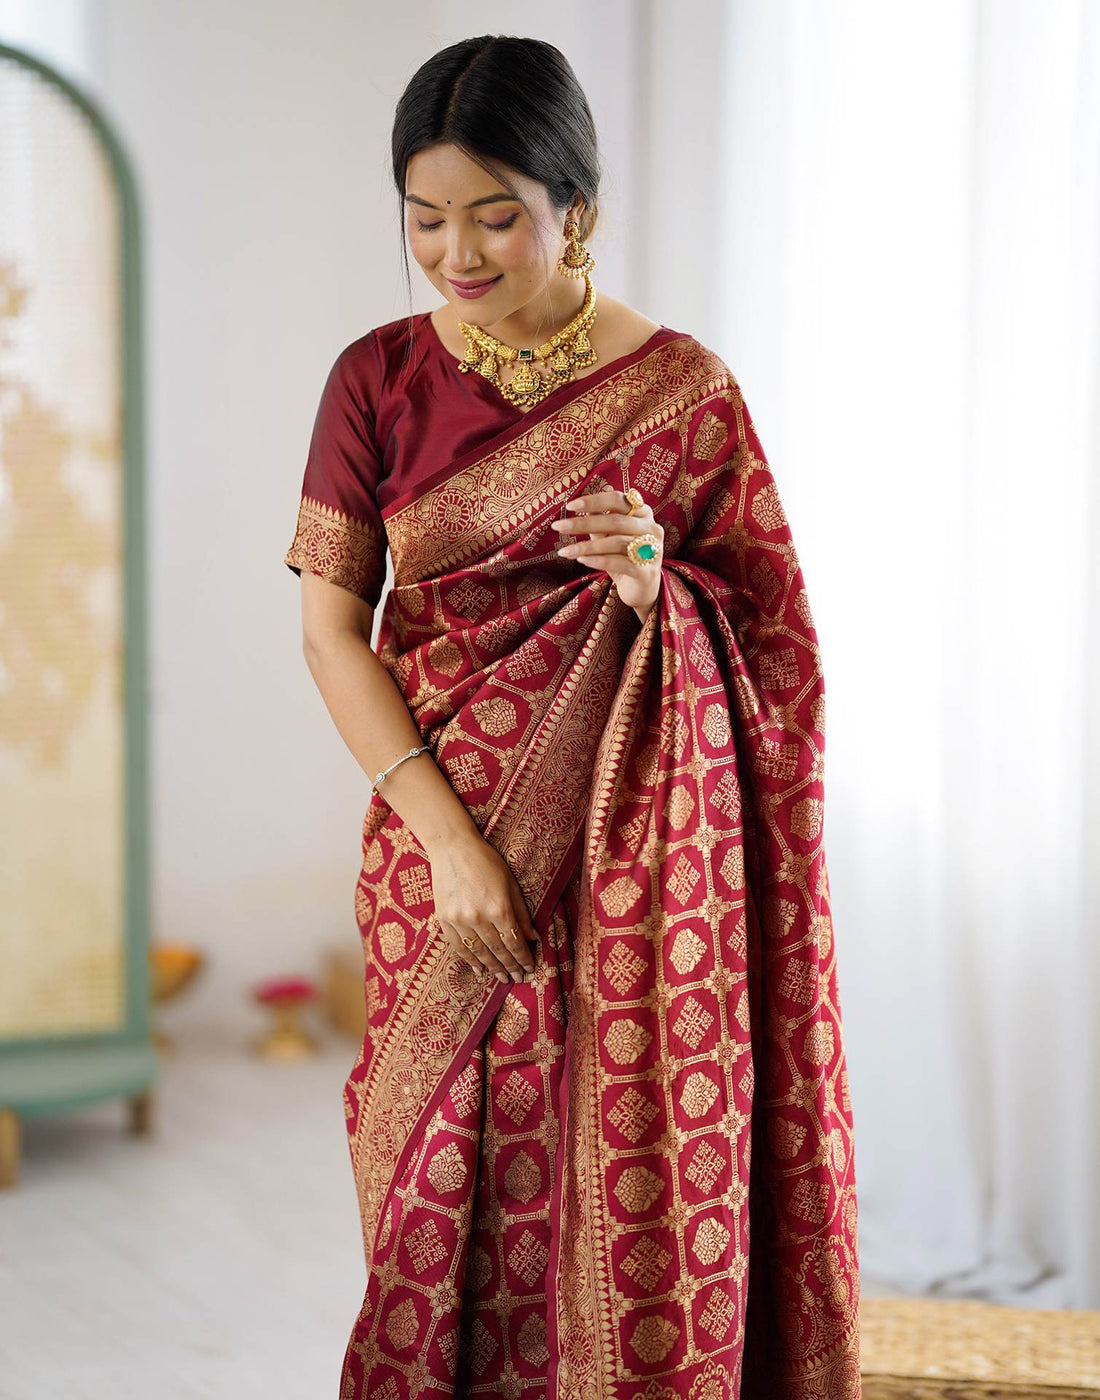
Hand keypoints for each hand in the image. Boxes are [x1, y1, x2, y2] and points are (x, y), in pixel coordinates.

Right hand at [426, 829, 538, 984]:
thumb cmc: (486, 861)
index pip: (514, 942)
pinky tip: (479, 969)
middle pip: (498, 950)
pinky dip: (469, 960)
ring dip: (492, 968)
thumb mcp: (510, 883)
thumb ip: (521, 912)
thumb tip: (533, 938)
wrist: (451, 848)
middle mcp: (479, 917)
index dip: (523, 958)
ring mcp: (459, 920)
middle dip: (510, 966)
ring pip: (479, 952)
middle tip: (518, 979)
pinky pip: (458, 946)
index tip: (530, 968)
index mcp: (499, 907)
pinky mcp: (444, 920)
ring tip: (502, 978)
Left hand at [550, 488, 662, 617]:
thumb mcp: (609, 537)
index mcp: (643, 513)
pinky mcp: (646, 571)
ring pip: (616, 542)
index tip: (569, 506)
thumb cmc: (623, 557)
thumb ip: (599, 521)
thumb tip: (583, 507)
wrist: (642, 589)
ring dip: (586, 546)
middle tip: (558, 527)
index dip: (594, 501)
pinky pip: (619, 562)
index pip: (618, 499)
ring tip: (565, 551)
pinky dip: (599, 560)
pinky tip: (582, 560)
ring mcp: (652, 550)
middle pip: (615, 521)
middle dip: (583, 523)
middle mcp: (651, 528)